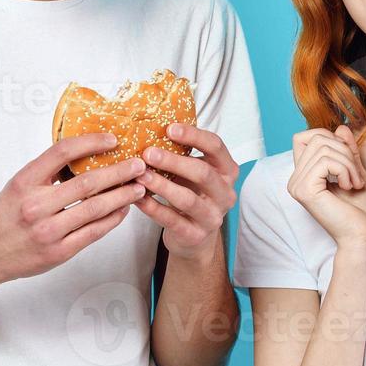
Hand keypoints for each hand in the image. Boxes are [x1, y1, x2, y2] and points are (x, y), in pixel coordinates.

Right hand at [0, 132, 147, 284]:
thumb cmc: (4, 217)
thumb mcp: (18, 185)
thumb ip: (47, 172)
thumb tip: (85, 156)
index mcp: (25, 181)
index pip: (62, 152)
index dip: (91, 142)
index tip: (113, 139)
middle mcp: (36, 204)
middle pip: (87, 182)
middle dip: (119, 172)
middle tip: (138, 164)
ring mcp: (49, 230)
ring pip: (95, 208)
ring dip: (122, 196)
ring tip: (138, 187)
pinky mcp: (59, 252)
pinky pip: (93, 232)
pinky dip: (112, 219)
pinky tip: (122, 210)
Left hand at [134, 123, 239, 260]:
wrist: (194, 237)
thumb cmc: (191, 195)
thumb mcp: (192, 173)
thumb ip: (181, 155)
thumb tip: (149, 129)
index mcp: (227, 171)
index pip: (216, 146)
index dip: (194, 135)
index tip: (169, 128)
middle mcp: (225, 193)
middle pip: (202, 172)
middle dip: (174, 161)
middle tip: (148, 153)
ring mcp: (213, 216)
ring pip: (187, 199)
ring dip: (161, 185)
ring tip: (140, 175)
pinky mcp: (196, 235)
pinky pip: (172, 220)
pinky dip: (153, 208)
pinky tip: (138, 198)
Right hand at [286, 125, 365, 247]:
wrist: (364, 237)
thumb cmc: (363, 212)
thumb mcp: (357, 171)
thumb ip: (347, 151)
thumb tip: (341, 127)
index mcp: (304, 175)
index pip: (304, 137)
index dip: (328, 138)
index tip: (347, 160)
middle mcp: (295, 180)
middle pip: (316, 138)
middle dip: (344, 151)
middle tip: (356, 176)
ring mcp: (297, 185)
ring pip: (323, 148)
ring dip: (348, 163)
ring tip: (355, 183)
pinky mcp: (304, 190)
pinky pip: (325, 161)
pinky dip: (345, 169)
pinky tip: (349, 186)